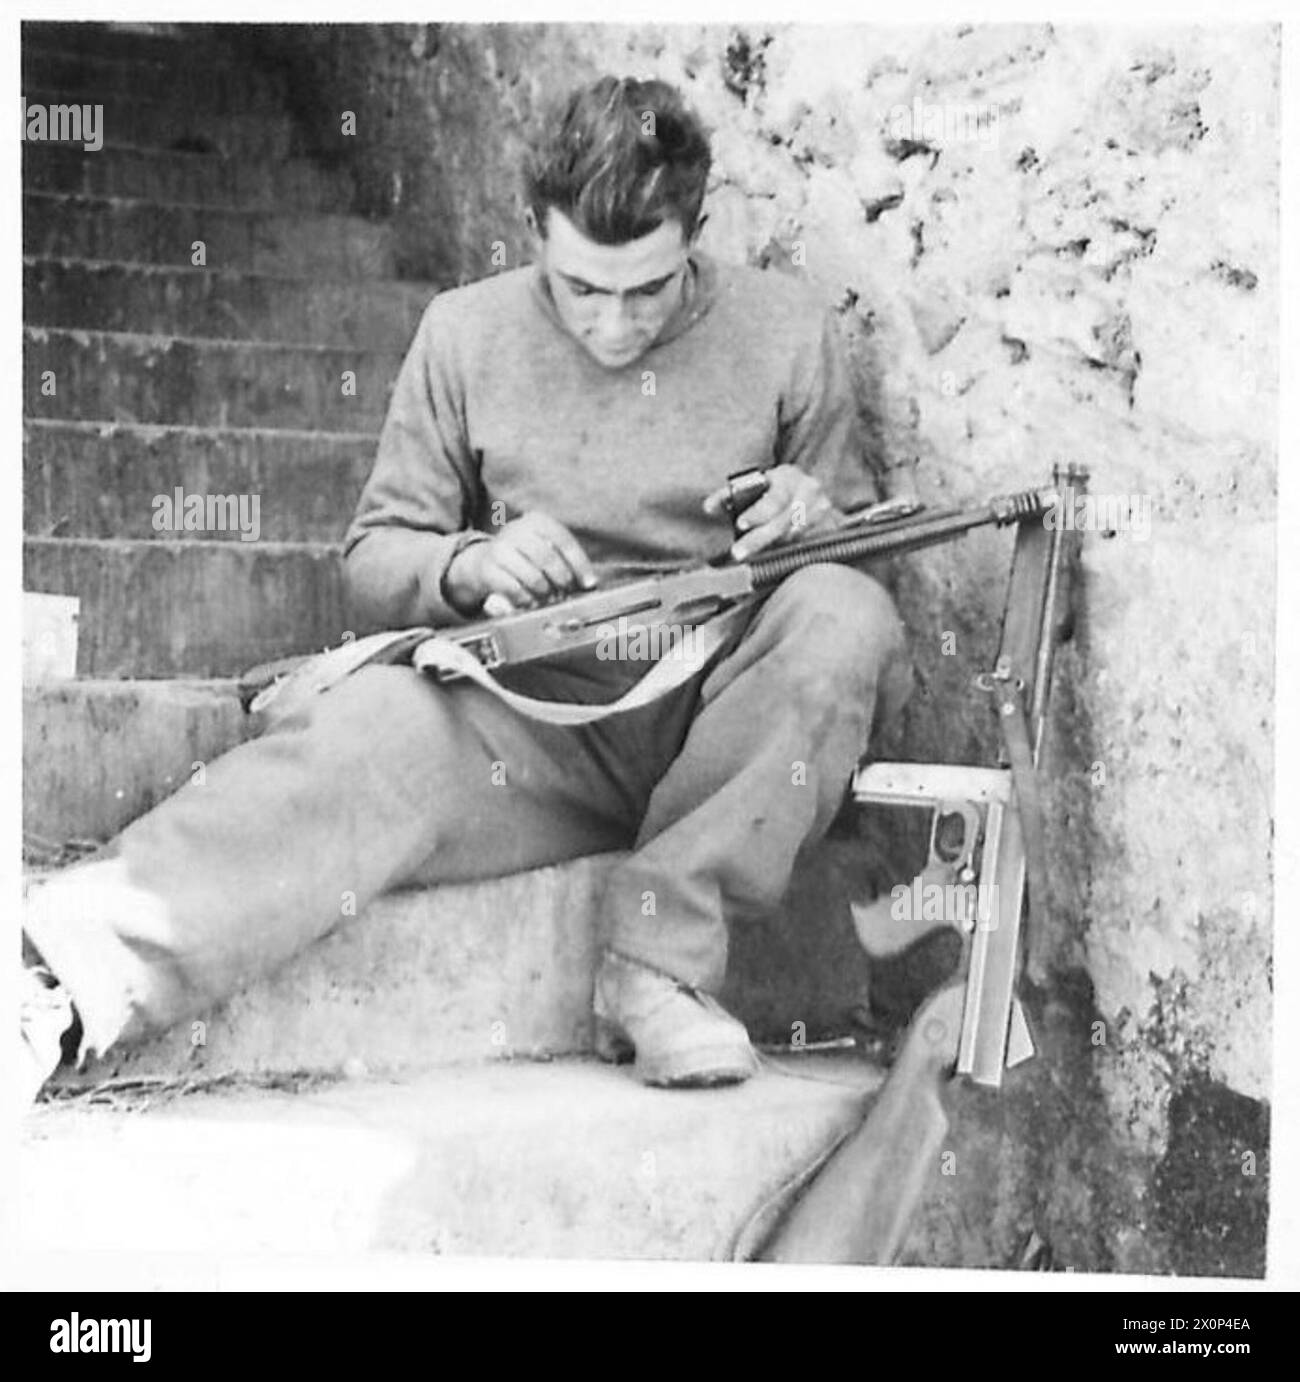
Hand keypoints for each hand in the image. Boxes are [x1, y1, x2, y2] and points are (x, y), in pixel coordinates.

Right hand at [443, 512, 596, 615]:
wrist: (483, 562)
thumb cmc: (524, 556)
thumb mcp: (544, 549)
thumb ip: (566, 561)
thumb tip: (590, 583)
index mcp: (536, 521)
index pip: (564, 540)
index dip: (580, 564)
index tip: (589, 583)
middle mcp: (516, 530)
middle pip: (548, 557)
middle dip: (562, 579)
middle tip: (566, 591)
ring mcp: (500, 548)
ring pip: (533, 576)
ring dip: (545, 592)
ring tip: (548, 596)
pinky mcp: (488, 569)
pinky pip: (515, 589)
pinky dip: (527, 599)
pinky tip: (531, 601)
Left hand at [702, 464, 838, 559]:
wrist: (813, 498)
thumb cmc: (777, 493)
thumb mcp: (756, 489)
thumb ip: (729, 497)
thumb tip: (709, 507)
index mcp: (788, 476)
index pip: (773, 498)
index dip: (757, 513)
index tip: (741, 524)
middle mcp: (809, 489)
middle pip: (782, 521)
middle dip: (758, 539)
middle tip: (738, 552)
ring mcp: (823, 509)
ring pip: (795, 534)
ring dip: (773, 547)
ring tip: (754, 557)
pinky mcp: (832, 526)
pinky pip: (809, 543)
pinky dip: (790, 550)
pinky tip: (777, 556)